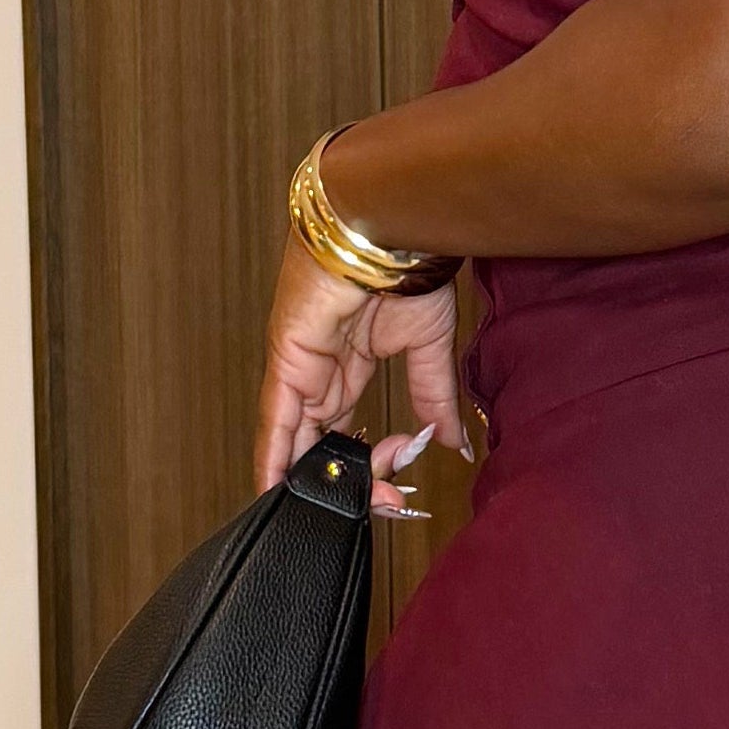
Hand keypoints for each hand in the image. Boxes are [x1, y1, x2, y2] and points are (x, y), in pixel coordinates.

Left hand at [254, 246, 469, 500]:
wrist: (390, 228)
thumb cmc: (407, 265)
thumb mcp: (429, 346)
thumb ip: (434, 398)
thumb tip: (453, 441)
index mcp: (350, 361)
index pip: (347, 428)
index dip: (366, 463)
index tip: (396, 487)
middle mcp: (320, 368)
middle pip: (325, 441)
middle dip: (351, 478)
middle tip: (388, 500)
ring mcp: (301, 365)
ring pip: (302, 439)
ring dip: (328, 477)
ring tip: (362, 501)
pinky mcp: (288, 360)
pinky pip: (276, 420)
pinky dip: (275, 457)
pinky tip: (277, 491)